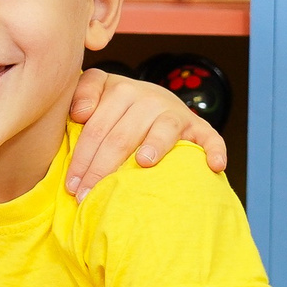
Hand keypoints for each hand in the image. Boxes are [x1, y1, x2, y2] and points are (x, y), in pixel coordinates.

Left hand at [64, 68, 225, 195]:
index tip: (71, 186)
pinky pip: (210, 138)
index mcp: (120, 90)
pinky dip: (214, 151)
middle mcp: (149, 97)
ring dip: (154, 147)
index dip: (82, 157)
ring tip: (142, 163)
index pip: (97, 128)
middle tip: (87, 196)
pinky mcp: (199, 127)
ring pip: (162, 132)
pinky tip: (214, 166)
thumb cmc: (118, 106)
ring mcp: (175, 112)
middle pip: (122, 135)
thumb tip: (81, 114)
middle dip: (102, 168)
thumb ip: (84, 93)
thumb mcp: (98, 92)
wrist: (155, 101)